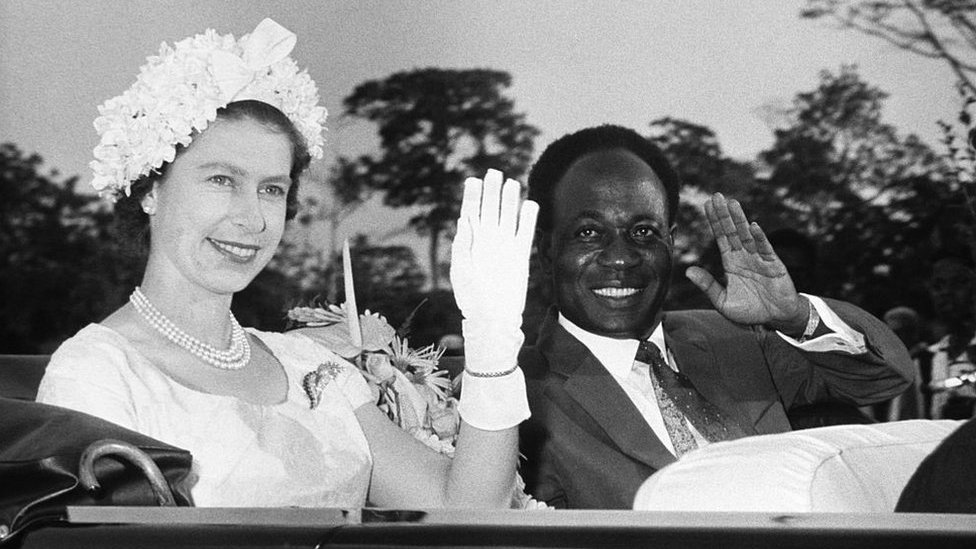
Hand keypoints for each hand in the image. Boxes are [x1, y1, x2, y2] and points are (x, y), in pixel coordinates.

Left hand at [450, 169, 538, 323]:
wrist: (492, 317)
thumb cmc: (471, 297)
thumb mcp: (460, 271)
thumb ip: (462, 245)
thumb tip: (464, 219)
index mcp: (471, 242)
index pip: (471, 213)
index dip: (472, 197)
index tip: (473, 180)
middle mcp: (488, 240)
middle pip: (490, 209)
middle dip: (491, 191)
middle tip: (494, 173)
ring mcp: (504, 246)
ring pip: (508, 217)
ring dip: (509, 200)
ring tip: (511, 183)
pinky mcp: (520, 255)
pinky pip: (525, 232)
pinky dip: (528, 219)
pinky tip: (530, 204)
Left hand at [685, 193, 807, 333]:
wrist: (776, 320)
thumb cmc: (750, 311)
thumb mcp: (723, 301)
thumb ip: (708, 286)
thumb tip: (688, 271)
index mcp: (731, 263)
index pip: (721, 238)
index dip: (714, 222)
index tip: (707, 205)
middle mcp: (744, 256)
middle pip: (732, 232)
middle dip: (724, 214)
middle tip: (716, 196)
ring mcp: (759, 259)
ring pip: (747, 236)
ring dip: (739, 220)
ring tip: (732, 203)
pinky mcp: (774, 265)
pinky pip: (765, 249)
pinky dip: (759, 238)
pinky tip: (752, 226)